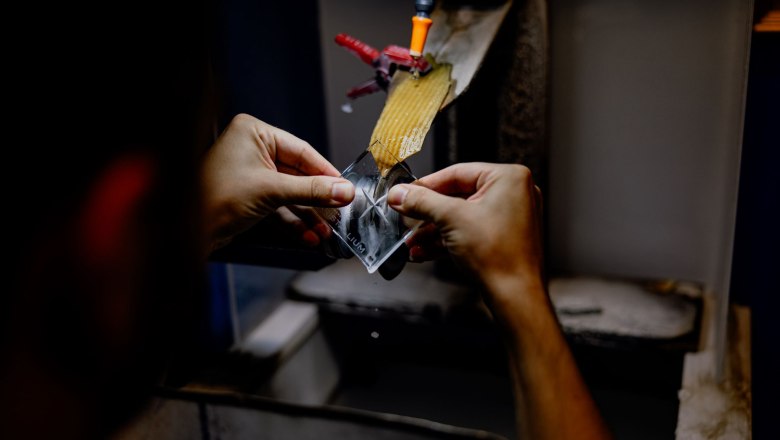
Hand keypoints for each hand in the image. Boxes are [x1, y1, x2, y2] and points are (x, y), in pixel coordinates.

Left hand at [201, 114, 353, 250]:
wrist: (188, 230)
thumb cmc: (214, 198)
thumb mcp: (272, 191)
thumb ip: (312, 190)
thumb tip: (343, 190)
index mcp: (253, 133)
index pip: (302, 151)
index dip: (326, 172)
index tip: (345, 188)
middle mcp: (252, 149)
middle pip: (298, 174)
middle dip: (317, 199)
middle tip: (339, 211)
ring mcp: (251, 174)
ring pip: (290, 193)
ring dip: (308, 214)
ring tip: (326, 230)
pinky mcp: (249, 196)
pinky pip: (279, 206)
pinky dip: (294, 220)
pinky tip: (309, 235)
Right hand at [387, 162, 542, 291]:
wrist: (514, 296)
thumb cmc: (499, 255)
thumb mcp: (450, 218)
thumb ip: (421, 202)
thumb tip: (400, 193)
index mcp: (508, 178)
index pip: (457, 173)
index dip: (426, 185)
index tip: (405, 194)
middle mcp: (513, 194)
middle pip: (457, 196)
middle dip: (428, 214)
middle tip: (406, 218)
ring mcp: (509, 218)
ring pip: (461, 217)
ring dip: (433, 231)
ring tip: (412, 242)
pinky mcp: (502, 239)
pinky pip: (469, 232)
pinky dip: (447, 241)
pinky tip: (425, 252)